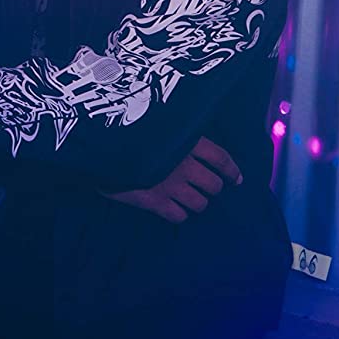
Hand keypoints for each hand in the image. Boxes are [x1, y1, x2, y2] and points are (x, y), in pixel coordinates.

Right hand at [99, 137, 243, 224]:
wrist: (101, 144)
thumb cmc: (129, 129)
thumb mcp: (157, 122)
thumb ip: (175, 131)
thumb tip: (185, 138)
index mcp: (188, 140)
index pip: (221, 158)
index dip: (232, 170)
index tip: (237, 179)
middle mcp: (184, 164)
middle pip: (213, 185)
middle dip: (212, 188)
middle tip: (206, 188)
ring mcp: (171, 185)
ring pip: (199, 204)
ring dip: (197, 203)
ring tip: (190, 199)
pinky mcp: (155, 202)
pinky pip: (179, 216)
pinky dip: (179, 214)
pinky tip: (173, 210)